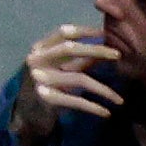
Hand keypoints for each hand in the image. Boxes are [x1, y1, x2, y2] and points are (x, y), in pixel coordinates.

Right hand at [17, 24, 124, 143]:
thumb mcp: (57, 69)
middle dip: (97, 49)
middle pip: (70, 48)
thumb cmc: (45, 88)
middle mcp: (36, 60)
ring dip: (104, 89)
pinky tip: (106, 113)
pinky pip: (76, 100)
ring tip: (120, 100)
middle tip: (118, 54)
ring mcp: (39, 78)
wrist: (25, 114)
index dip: (85, 31)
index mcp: (39, 49)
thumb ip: (76, 60)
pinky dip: (93, 107)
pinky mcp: (46, 98)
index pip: (63, 32)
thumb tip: (102, 48)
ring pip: (79, 78)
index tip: (105, 34)